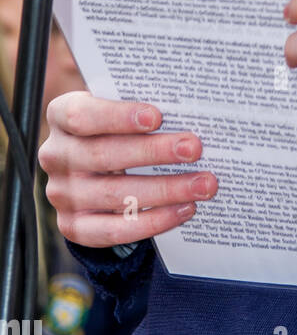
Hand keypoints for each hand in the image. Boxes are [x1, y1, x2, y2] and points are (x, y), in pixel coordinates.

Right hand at [38, 93, 217, 247]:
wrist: (94, 165)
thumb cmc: (115, 124)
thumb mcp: (118, 105)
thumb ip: (139, 104)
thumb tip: (188, 108)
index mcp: (61, 115)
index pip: (81, 116)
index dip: (118, 116)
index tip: (157, 116)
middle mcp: (56, 156)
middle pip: (104, 156)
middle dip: (154, 152)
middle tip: (195, 148)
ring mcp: (63, 194)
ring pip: (115, 195)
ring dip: (166, 190)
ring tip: (203, 183)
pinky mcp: (74, 226)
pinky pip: (115, 229)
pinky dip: (155, 221)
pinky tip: (185, 209)